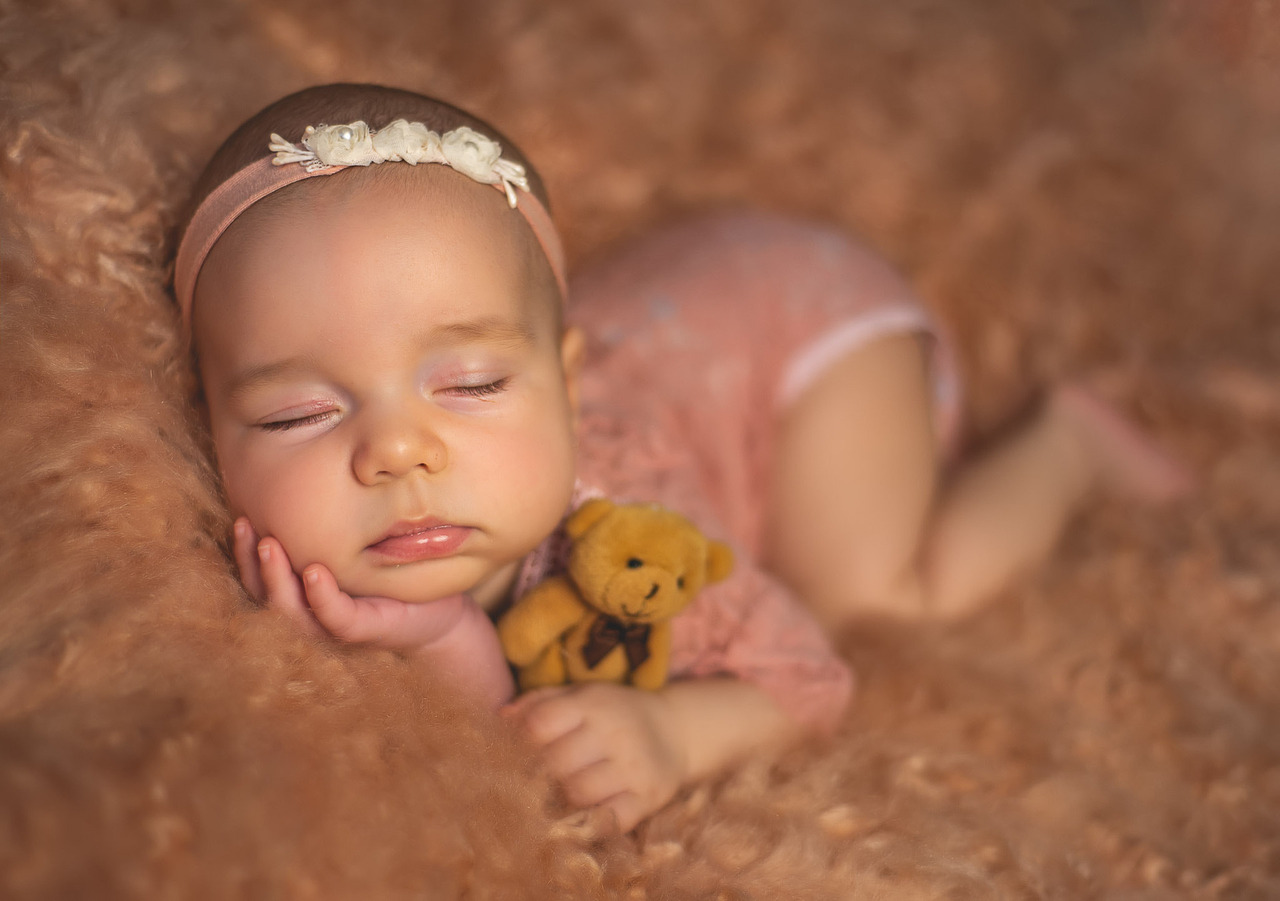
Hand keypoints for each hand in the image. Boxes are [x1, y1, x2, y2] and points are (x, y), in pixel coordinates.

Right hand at [232, 517, 514, 704]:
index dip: (244, 551)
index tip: (239, 516)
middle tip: (243, 525)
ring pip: (291, 610)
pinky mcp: (365, 630)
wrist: (439, 612)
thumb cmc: (395, 576)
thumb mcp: (361, 545)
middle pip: (264, 593)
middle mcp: (311, 611)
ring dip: (276, 579)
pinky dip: (320, 597)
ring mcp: (335, 624)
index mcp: (303, 591)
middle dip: (250, 561)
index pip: (261, 574)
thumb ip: (338, 523)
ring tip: (269, 544)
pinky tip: (314, 572)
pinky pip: (334, 617)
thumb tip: (316, 466)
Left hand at [502, 682, 686, 831]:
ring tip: (569, 789)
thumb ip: (539, 702)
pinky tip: (591, 808)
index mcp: (594, 703)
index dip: (523, 741)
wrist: (676, 730)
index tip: (525, 751)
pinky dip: (592, 821)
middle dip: (542, 773)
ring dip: (566, 797)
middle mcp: (616, 732)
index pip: (540, 724)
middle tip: (544, 776)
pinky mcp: (649, 798)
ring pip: (577, 794)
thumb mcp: (582, 695)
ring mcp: (634, 767)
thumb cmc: (615, 713)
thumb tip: (500, 716)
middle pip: (555, 763)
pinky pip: (607, 821)